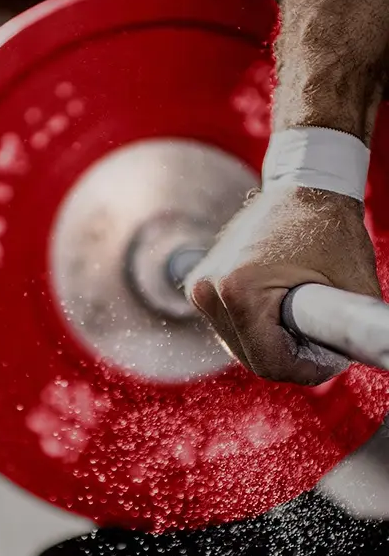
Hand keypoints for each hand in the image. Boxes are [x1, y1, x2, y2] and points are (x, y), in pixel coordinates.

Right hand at [187, 186, 380, 384]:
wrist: (302, 185)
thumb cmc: (329, 229)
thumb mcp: (354, 285)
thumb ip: (354, 331)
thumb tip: (353, 361)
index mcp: (238, 290)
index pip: (270, 363)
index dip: (309, 370)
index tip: (334, 359)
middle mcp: (209, 290)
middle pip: (252, 358)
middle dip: (291, 358)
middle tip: (325, 342)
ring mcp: (200, 288)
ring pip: (240, 345)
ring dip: (273, 344)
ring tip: (305, 321)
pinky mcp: (201, 285)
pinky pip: (232, 327)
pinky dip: (258, 329)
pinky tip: (283, 311)